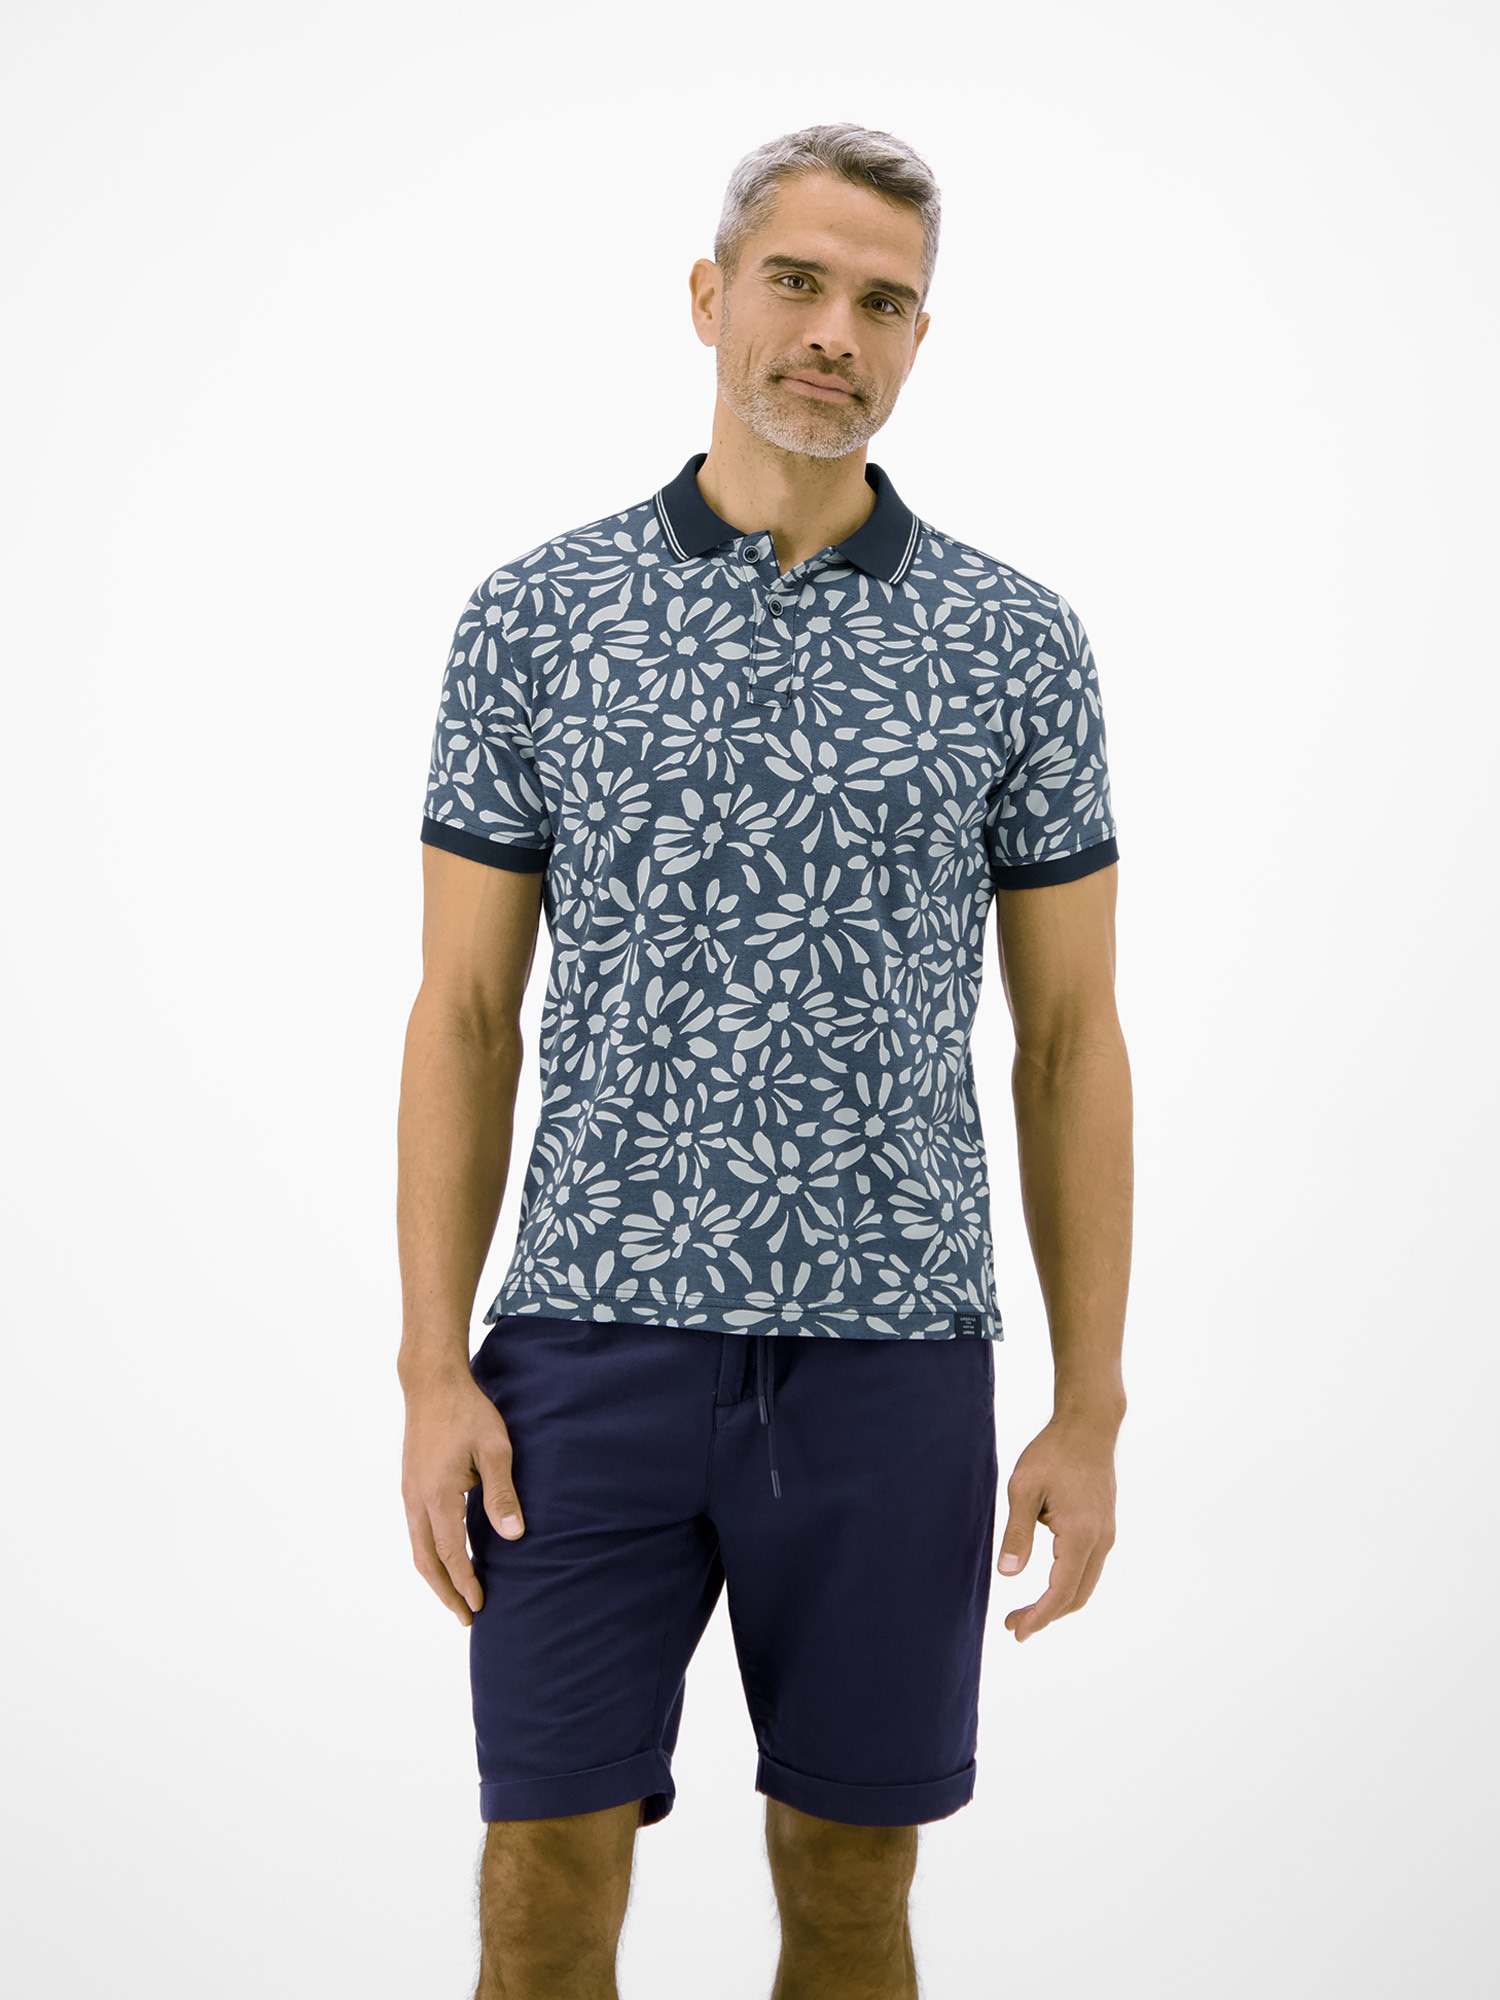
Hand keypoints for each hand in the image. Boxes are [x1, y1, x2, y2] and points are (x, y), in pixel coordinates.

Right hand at [401, 1367, 524, 1625]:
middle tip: (466, 1618)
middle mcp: (416, 1499)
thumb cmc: (468, 1412)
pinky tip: (446, 1558)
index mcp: (438, 1495)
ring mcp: (409, 1492)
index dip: (465, 1583)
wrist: (431, 1383)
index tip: (479, 1606)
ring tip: (456, 1596)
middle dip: (446, 1593)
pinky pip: (416, 1531)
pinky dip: (430, 1554)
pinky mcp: (410, 1484)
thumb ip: (502, 1494)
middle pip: (427, 1561)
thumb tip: (514, 1537)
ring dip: (436, 1576)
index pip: (452, 1553)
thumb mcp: (495, 1449)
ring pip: (417, 1549)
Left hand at [995, 1410, 1119, 1641]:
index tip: (1017, 1631)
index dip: (1039, 1616)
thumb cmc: (1053, 1452)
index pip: (1061, 1592)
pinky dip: (1068, 1585)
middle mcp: (1100, 1540)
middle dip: (1046, 1616)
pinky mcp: (1104, 1528)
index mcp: (1080, 1534)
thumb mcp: (1024, 1488)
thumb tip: (1007, 1574)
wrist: (1089, 1426)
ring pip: (1085, 1585)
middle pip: (1077, 1596)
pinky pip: (1088, 1568)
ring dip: (1058, 1603)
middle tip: (1014, 1625)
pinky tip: (1047, 1584)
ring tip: (1026, 1610)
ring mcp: (1106, 1535)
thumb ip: (1016, 1533)